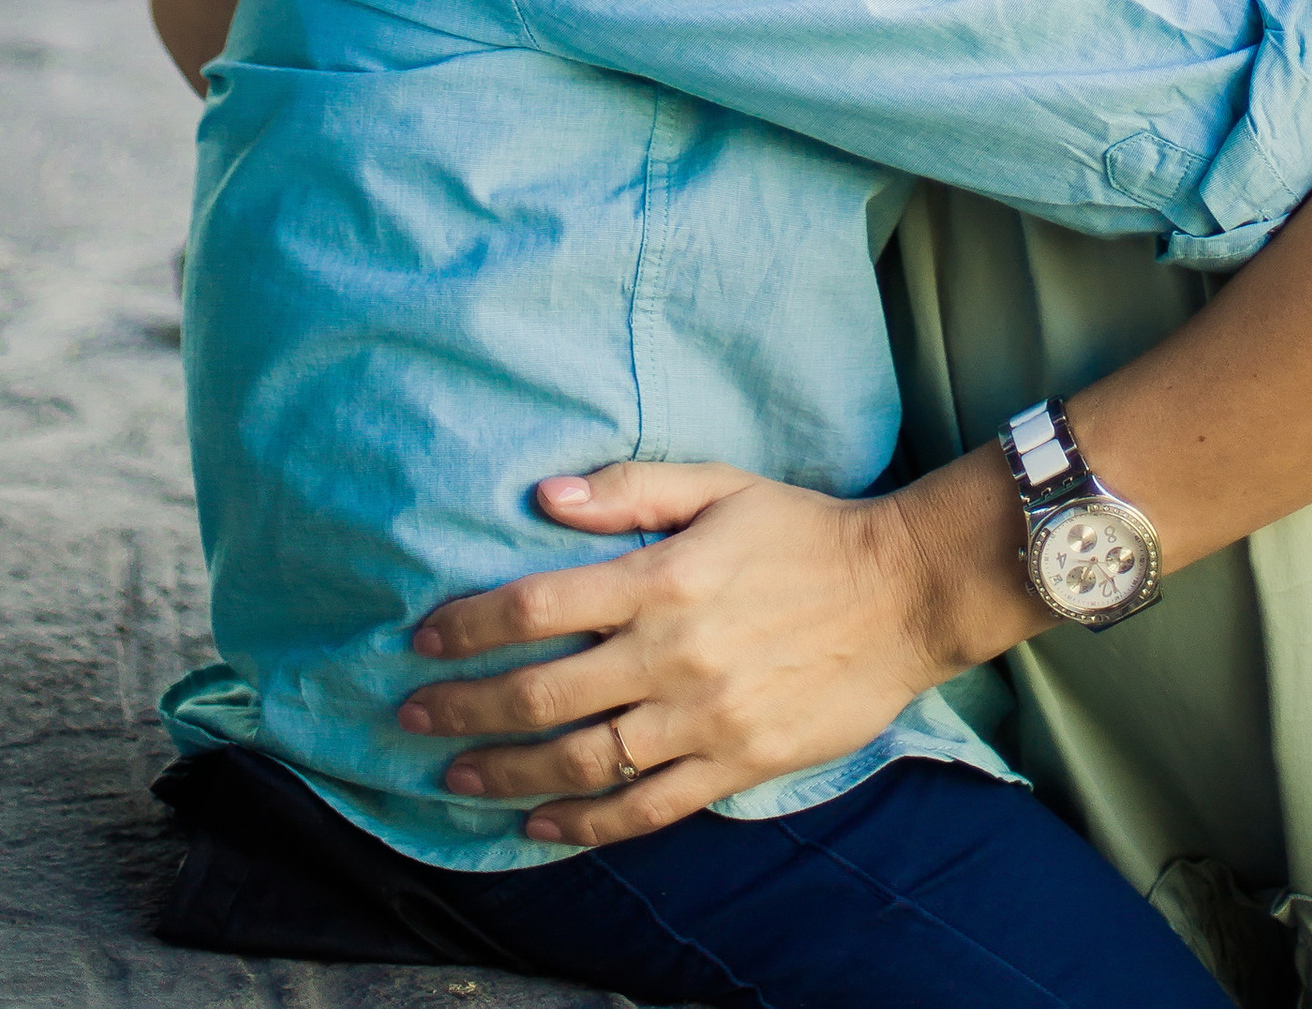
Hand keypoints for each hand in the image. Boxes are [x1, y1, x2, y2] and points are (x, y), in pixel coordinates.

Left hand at [398, 461, 959, 848]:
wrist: (901, 594)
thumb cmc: (805, 530)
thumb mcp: (721, 484)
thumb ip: (632, 488)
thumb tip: (547, 494)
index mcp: (662, 578)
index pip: (539, 604)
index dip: (470, 623)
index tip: (422, 637)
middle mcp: (672, 654)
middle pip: (544, 691)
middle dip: (465, 707)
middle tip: (410, 718)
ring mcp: (704, 719)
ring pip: (584, 761)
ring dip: (508, 772)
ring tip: (455, 778)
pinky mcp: (735, 765)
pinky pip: (647, 808)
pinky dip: (586, 825)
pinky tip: (539, 826)